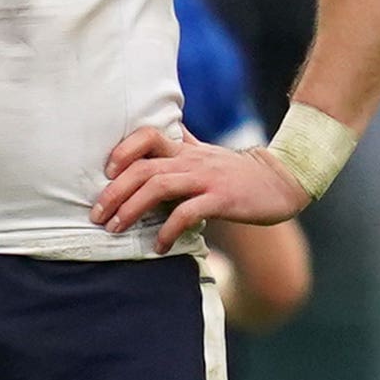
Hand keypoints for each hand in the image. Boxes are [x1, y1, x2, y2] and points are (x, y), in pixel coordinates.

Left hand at [90, 127, 312, 251]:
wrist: (282, 181)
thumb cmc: (237, 171)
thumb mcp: (206, 154)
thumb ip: (183, 145)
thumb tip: (164, 133)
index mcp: (185, 149)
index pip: (147, 136)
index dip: (122, 151)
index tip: (105, 173)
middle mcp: (191, 160)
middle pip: (143, 168)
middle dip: (114, 192)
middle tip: (97, 215)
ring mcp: (206, 178)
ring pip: (159, 186)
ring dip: (132, 209)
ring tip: (116, 229)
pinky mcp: (221, 199)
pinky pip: (187, 213)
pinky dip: (168, 230)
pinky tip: (158, 245)